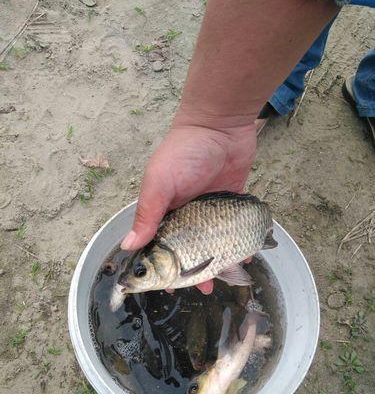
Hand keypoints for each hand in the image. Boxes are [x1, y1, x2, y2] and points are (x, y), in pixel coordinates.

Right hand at [121, 111, 256, 293]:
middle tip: (204, 288)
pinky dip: (240, 243)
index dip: (165, 267)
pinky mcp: (233, 203)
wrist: (221, 126)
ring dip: (219, 261)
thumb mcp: (159, 182)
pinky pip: (236, 228)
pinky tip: (245, 257)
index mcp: (167, 210)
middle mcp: (188, 213)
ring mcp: (212, 209)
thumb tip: (129, 246)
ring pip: (215, 242)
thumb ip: (147, 214)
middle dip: (195, 269)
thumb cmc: (184, 152)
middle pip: (191, 248)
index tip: (170, 287)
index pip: (162, 244)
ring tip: (226, 278)